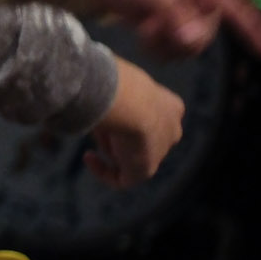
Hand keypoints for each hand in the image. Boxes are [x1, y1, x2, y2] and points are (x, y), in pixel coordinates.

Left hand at [81, 0, 260, 59]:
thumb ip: (176, 16)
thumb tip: (195, 40)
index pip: (239, 11)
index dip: (257, 30)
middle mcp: (199, 5)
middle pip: (204, 39)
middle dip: (178, 37)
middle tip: (153, 22)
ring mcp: (182, 19)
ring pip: (187, 49)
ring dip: (164, 44)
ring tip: (144, 25)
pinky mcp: (165, 30)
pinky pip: (171, 53)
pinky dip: (155, 48)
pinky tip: (141, 33)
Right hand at [84, 55, 183, 186]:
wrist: (128, 100)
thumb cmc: (118, 81)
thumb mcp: (118, 81)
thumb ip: (113, 91)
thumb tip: (91, 92)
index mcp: (170, 106)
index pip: (152, 115)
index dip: (128, 115)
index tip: (109, 111)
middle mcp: (171, 130)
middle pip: (144, 138)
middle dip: (121, 134)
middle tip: (102, 124)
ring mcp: (160, 152)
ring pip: (132, 155)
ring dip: (111, 147)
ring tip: (95, 132)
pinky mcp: (145, 170)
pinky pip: (123, 178)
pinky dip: (104, 171)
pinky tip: (89, 157)